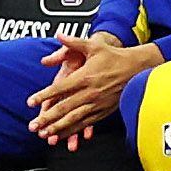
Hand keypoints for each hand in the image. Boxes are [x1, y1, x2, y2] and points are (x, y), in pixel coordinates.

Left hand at [27, 32, 153, 146]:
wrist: (139, 68)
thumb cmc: (115, 56)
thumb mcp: (94, 46)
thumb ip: (74, 42)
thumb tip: (59, 35)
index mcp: (85, 77)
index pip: (60, 88)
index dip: (44, 96)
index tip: (30, 102)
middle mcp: (90, 92)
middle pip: (64, 108)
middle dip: (47, 118)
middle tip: (32, 126)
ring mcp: (98, 103)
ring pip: (75, 119)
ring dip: (58, 128)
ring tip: (44, 135)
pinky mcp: (104, 111)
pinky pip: (86, 123)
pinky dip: (74, 131)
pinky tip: (63, 136)